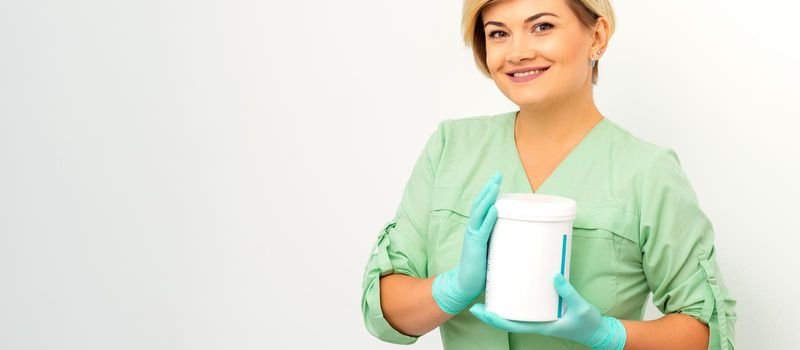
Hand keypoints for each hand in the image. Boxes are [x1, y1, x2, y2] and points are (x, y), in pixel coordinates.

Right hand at [431, 171, 501, 313]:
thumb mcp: (491, 250)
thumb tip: (517, 234)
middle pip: (479, 204)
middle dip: (489, 189)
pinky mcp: (475, 246)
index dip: (488, 192)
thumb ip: (499, 240)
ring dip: (488, 198)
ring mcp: (473, 236)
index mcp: (476, 229)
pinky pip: (483, 229)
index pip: (482, 206)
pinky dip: (489, 218)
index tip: (497, 180)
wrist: (464, 284)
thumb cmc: (479, 269)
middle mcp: (472, 229)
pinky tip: (495, 208)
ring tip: (495, 186)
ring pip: (479, 212)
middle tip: (497, 175)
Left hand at [469, 273, 626, 349]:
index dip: (492, 318)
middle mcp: (536, 323)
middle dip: (490, 312)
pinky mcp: (545, 311)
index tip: (478, 310)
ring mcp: (540, 317)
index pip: (509, 324)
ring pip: (515, 313)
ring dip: (501, 304)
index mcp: (539, 326)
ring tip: (489, 290)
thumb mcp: (580, 308)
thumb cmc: (588, 324)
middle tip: (476, 298)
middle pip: (507, 319)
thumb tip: (554, 275)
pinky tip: (512, 288)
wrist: (597, 331)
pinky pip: (526, 307)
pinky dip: (516, 299)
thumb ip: (568, 292)